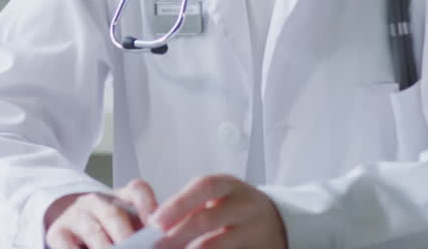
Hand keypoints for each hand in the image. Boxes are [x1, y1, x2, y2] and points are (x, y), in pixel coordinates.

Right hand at [44, 178, 158, 248]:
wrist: (73, 223)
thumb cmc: (113, 229)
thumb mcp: (131, 224)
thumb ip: (146, 232)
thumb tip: (166, 243)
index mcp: (122, 197)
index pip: (138, 191)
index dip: (148, 206)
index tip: (156, 226)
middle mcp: (98, 201)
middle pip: (114, 214)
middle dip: (127, 237)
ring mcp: (76, 215)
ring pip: (93, 232)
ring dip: (105, 248)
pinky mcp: (57, 233)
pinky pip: (66, 247)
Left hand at [150, 174, 285, 248]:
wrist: (277, 223)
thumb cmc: (234, 209)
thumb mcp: (218, 198)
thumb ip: (190, 206)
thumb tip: (150, 217)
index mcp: (230, 186)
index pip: (204, 186)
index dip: (178, 203)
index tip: (155, 221)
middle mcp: (245, 205)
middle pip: (208, 218)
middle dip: (178, 234)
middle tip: (157, 246)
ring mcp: (255, 230)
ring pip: (221, 243)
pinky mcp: (260, 248)